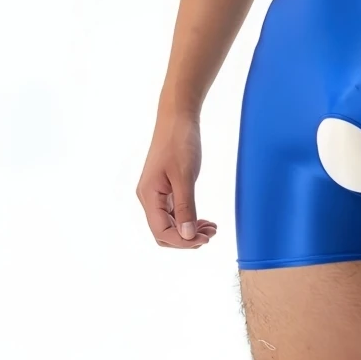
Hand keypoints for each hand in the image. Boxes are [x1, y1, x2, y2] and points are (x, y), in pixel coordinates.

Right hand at [136, 113, 217, 248]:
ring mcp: (157, 193)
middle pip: (164, 232)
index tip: (205, 240)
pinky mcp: (165, 188)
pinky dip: (189, 218)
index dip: (182, 242)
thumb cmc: (180, 142)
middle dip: (186, 238)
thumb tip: (186, 236)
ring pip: (170, 223)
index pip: (161, 232)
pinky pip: (175, 211)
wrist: (177, 117)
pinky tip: (203, 220)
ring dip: (189, 229)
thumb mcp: (185, 175)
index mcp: (149, 196)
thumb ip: (186, 206)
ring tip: (212, 229)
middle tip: (211, 235)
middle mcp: (149, 198)